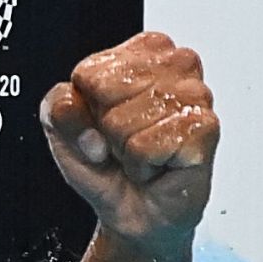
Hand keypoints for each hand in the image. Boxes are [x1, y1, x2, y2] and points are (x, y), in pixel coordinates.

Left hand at [40, 31, 219, 254]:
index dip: (86, 105)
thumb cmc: (106, 163)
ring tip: (142, 152)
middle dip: (106, 127)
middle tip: (125, 140)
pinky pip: (146, 145)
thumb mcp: (63, 127)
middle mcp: (175, 65)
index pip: (89, 71)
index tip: (103, 120)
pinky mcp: (204, 127)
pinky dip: (142, 164)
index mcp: (142, 51)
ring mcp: (196, 95)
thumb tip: (76, 105)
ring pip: (124, 120)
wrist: (133, 210)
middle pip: (106, 91)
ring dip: (125, 148)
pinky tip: (157, 164)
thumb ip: (58, 104)